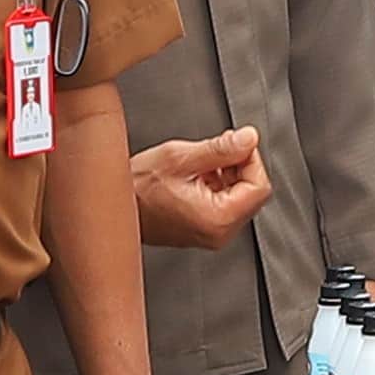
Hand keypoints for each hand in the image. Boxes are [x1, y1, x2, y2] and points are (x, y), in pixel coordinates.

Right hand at [132, 128, 272, 249]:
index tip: (235, 145)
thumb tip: (249, 139)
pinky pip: (224, 204)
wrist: (114, 208)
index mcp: (218, 219)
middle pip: (252, 192)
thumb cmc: (137, 189)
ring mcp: (212, 235)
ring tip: (196, 167)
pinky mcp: (204, 231)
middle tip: (212, 153)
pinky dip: (215, 185)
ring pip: (239, 196)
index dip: (250, 160)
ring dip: (225, 175)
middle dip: (237, 167)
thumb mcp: (180, 157)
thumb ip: (222, 148)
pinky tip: (193, 177)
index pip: (260, 186)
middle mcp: (219, 233)